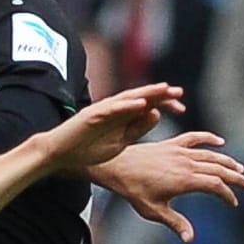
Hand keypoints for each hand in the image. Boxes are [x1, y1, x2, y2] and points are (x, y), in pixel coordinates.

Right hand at [39, 84, 184, 172]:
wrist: (61, 155)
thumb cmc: (88, 149)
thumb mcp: (120, 142)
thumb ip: (137, 129)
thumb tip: (156, 114)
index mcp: (122, 117)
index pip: (147, 106)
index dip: (164, 104)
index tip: (182, 108)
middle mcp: (114, 109)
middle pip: (141, 98)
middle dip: (160, 94)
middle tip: (179, 93)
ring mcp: (102, 111)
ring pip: (128, 98)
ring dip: (147, 93)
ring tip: (164, 89)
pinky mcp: (91, 115)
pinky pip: (112, 109)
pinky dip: (126, 105)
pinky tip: (141, 103)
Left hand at [93, 132, 243, 242]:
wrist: (116, 166)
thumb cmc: (134, 191)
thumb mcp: (154, 211)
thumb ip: (175, 223)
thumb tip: (190, 239)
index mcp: (184, 180)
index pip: (215, 185)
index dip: (227, 194)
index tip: (232, 203)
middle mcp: (185, 164)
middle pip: (218, 169)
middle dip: (235, 178)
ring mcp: (179, 152)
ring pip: (210, 155)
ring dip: (227, 161)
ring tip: (240, 169)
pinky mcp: (171, 144)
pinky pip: (194, 138)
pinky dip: (208, 139)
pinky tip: (219, 142)